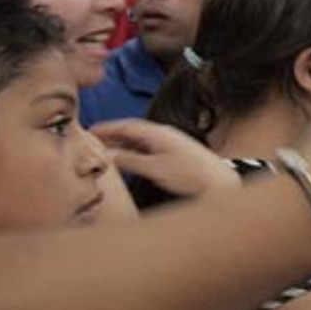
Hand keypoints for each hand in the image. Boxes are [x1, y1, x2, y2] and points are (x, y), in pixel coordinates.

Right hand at [94, 120, 239, 197]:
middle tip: (93, 141)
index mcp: (159, 133)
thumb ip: (130, 161)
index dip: (108, 127)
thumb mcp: (155, 168)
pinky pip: (148, 150)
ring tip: (105, 151)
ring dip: (123, 145)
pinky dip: (134, 153)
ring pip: (140, 142)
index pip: (128, 125)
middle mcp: (165, 136)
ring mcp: (170, 146)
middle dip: (113, 135)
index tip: (91, 130)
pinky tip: (129, 161)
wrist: (219, 185)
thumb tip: (110, 156)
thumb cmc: (192, 175)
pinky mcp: (175, 157)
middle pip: (133, 132)